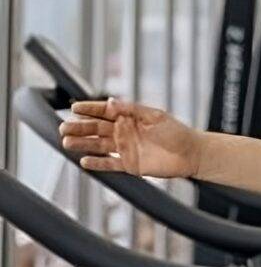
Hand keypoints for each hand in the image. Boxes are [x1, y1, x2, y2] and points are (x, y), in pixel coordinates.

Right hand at [58, 97, 202, 178]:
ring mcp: (126, 148)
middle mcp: (125, 132)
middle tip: (63, 127)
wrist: (191, 154)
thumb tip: (110, 102)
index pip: (106, 111)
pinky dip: (97, 163)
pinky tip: (84, 161)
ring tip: (66, 142)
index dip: (90, 109)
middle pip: (97, 129)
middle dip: (80, 127)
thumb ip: (131, 110)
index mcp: (131, 117)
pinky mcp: (130, 164)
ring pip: (99, 146)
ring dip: (83, 144)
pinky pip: (109, 164)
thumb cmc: (176, 132)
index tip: (74, 107)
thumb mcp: (154, 116)